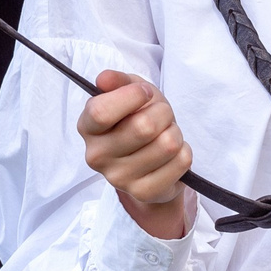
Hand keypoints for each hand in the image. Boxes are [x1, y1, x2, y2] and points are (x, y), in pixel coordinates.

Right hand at [79, 71, 194, 238]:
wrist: (149, 160)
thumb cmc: (136, 118)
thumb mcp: (128, 92)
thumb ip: (118, 81)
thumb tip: (104, 79)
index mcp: (87, 127)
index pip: (101, 112)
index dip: (131, 96)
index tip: (144, 92)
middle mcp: (97, 156)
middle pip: (144, 127)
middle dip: (163, 112)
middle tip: (161, 114)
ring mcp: (119, 178)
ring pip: (167, 144)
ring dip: (175, 132)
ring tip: (165, 134)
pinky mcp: (144, 192)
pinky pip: (181, 162)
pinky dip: (184, 151)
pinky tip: (171, 154)